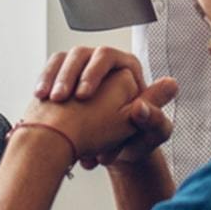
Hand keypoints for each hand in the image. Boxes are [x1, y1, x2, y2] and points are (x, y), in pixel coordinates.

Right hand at [34, 46, 174, 168]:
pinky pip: (49, 72)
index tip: (84, 94)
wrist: (105, 154)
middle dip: (69, 75)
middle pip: (81, 55)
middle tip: (62, 98)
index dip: (95, 71)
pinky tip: (41, 100)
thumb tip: (169, 86)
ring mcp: (81, 70)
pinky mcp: (64, 79)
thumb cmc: (132, 143)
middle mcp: (103, 66)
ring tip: (50, 101)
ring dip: (54, 79)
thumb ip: (160, 114)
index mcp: (128, 70)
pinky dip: (43, 83)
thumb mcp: (152, 134)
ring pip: (62, 61)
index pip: (109, 56)